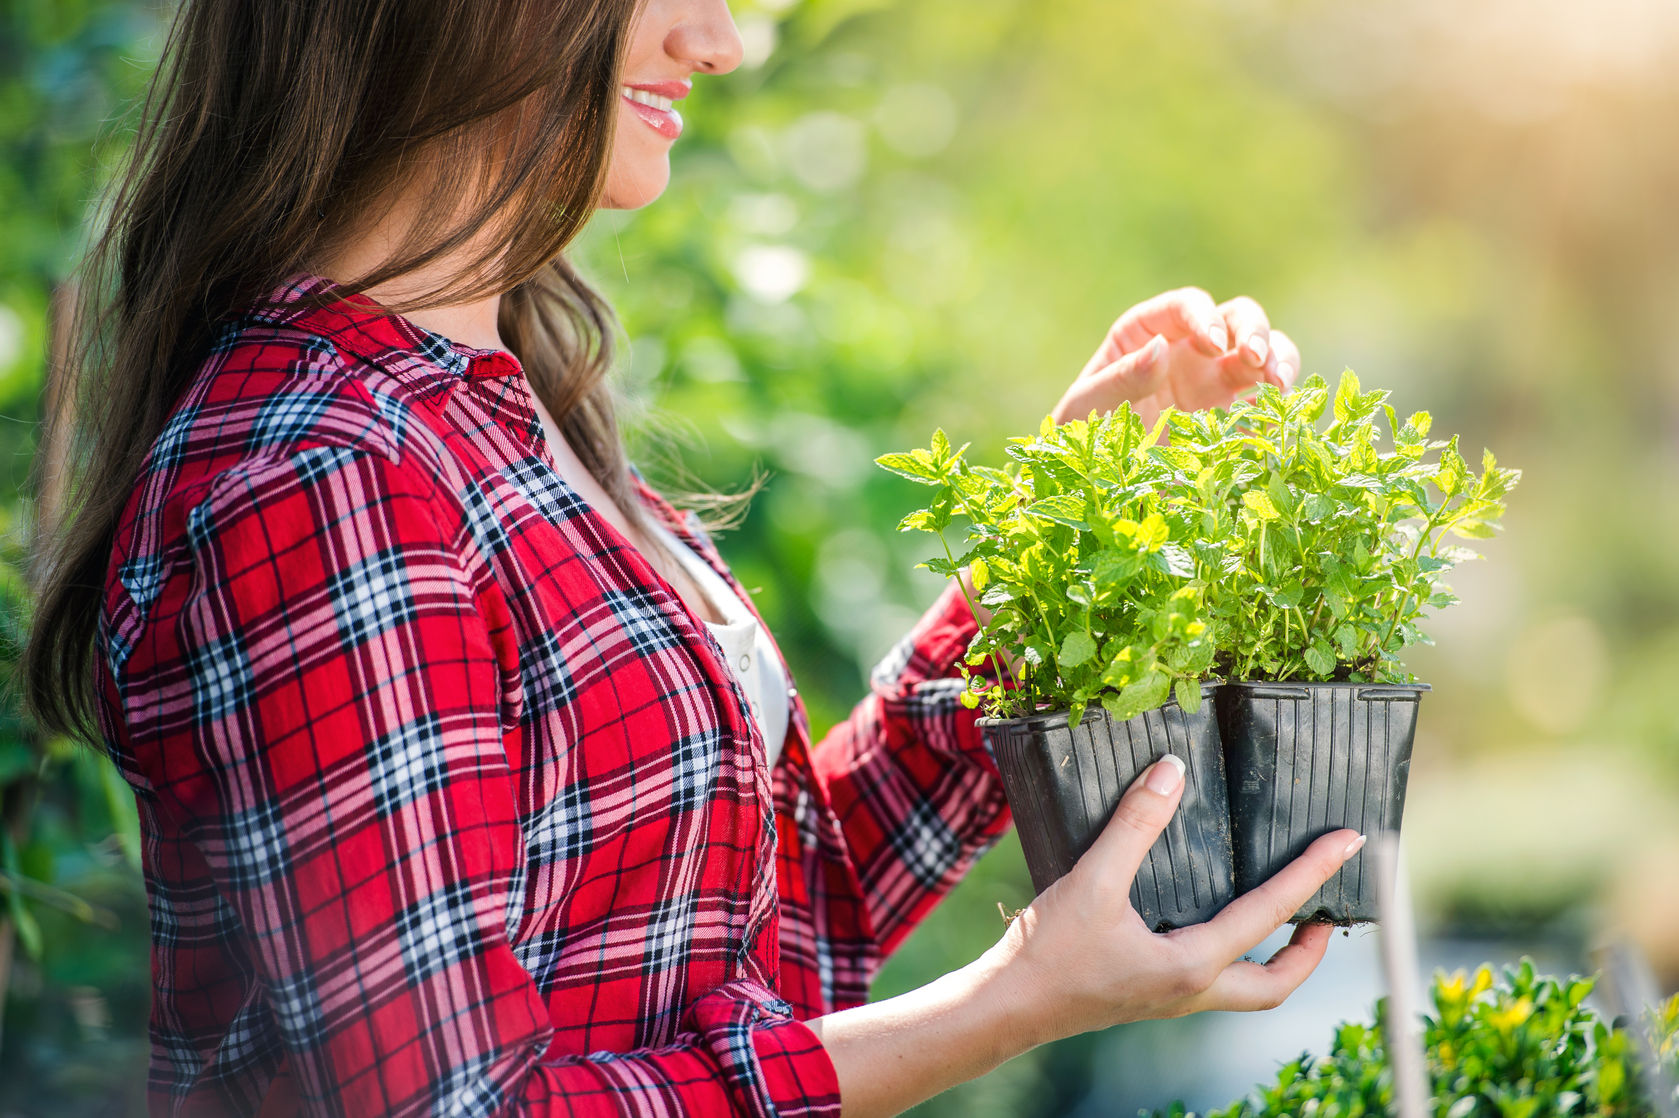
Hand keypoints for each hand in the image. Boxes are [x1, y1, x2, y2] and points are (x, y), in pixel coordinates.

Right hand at [989, 754, 1359, 1042]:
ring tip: (1285, 918)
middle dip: (1311, 950)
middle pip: (1275, 984)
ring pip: (1246, 989)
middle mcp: (1190, 989)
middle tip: (1328, 912)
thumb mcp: (1093, 879)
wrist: (1007, 1005)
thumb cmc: (1049, 950)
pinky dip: (1231, 953)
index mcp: (1190, 964)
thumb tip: (1171, 771)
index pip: (1270, 914)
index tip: (1348, 844)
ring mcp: (1169, 998)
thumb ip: (1134, 824)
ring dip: (1274, 956)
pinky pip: (1209, 979)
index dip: (1313, 873)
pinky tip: (1209, 921)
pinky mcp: (1147, 994)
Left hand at [1050, 287, 1301, 427]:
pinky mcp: (1235, 419)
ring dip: (1280, 360)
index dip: (1204, 317)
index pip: (1186, 306)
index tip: (1213, 344)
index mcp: (1149, 333)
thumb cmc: (1079, 435)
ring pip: (1266, 352)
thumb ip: (1120, 379)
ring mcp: (1217, 383)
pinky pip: (1269, 405)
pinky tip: (1279, 420)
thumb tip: (1160, 351)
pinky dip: (1281, 407)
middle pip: (1237, 318)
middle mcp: (1190, 350)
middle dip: (1254, 331)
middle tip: (1255, 360)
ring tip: (1277, 385)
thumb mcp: (1086, 407)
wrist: (1093, 486)